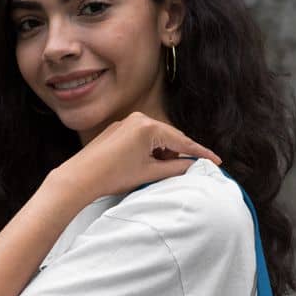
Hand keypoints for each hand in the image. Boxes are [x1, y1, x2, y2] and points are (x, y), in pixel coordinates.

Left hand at [54, 111, 222, 202]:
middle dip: (181, 154)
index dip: (200, 153)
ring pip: (157, 137)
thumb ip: (175, 169)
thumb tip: (192, 167)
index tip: (216, 161)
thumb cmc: (113, 176)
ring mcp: (127, 122)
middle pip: (170, 137)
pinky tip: (149, 163)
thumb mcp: (149, 174)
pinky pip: (143, 137)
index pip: (182, 142)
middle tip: (192, 170)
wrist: (80, 177)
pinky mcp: (118, 129)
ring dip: (164, 153)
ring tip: (162, 171)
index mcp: (149, 127)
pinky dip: (151, 149)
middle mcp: (139, 118)